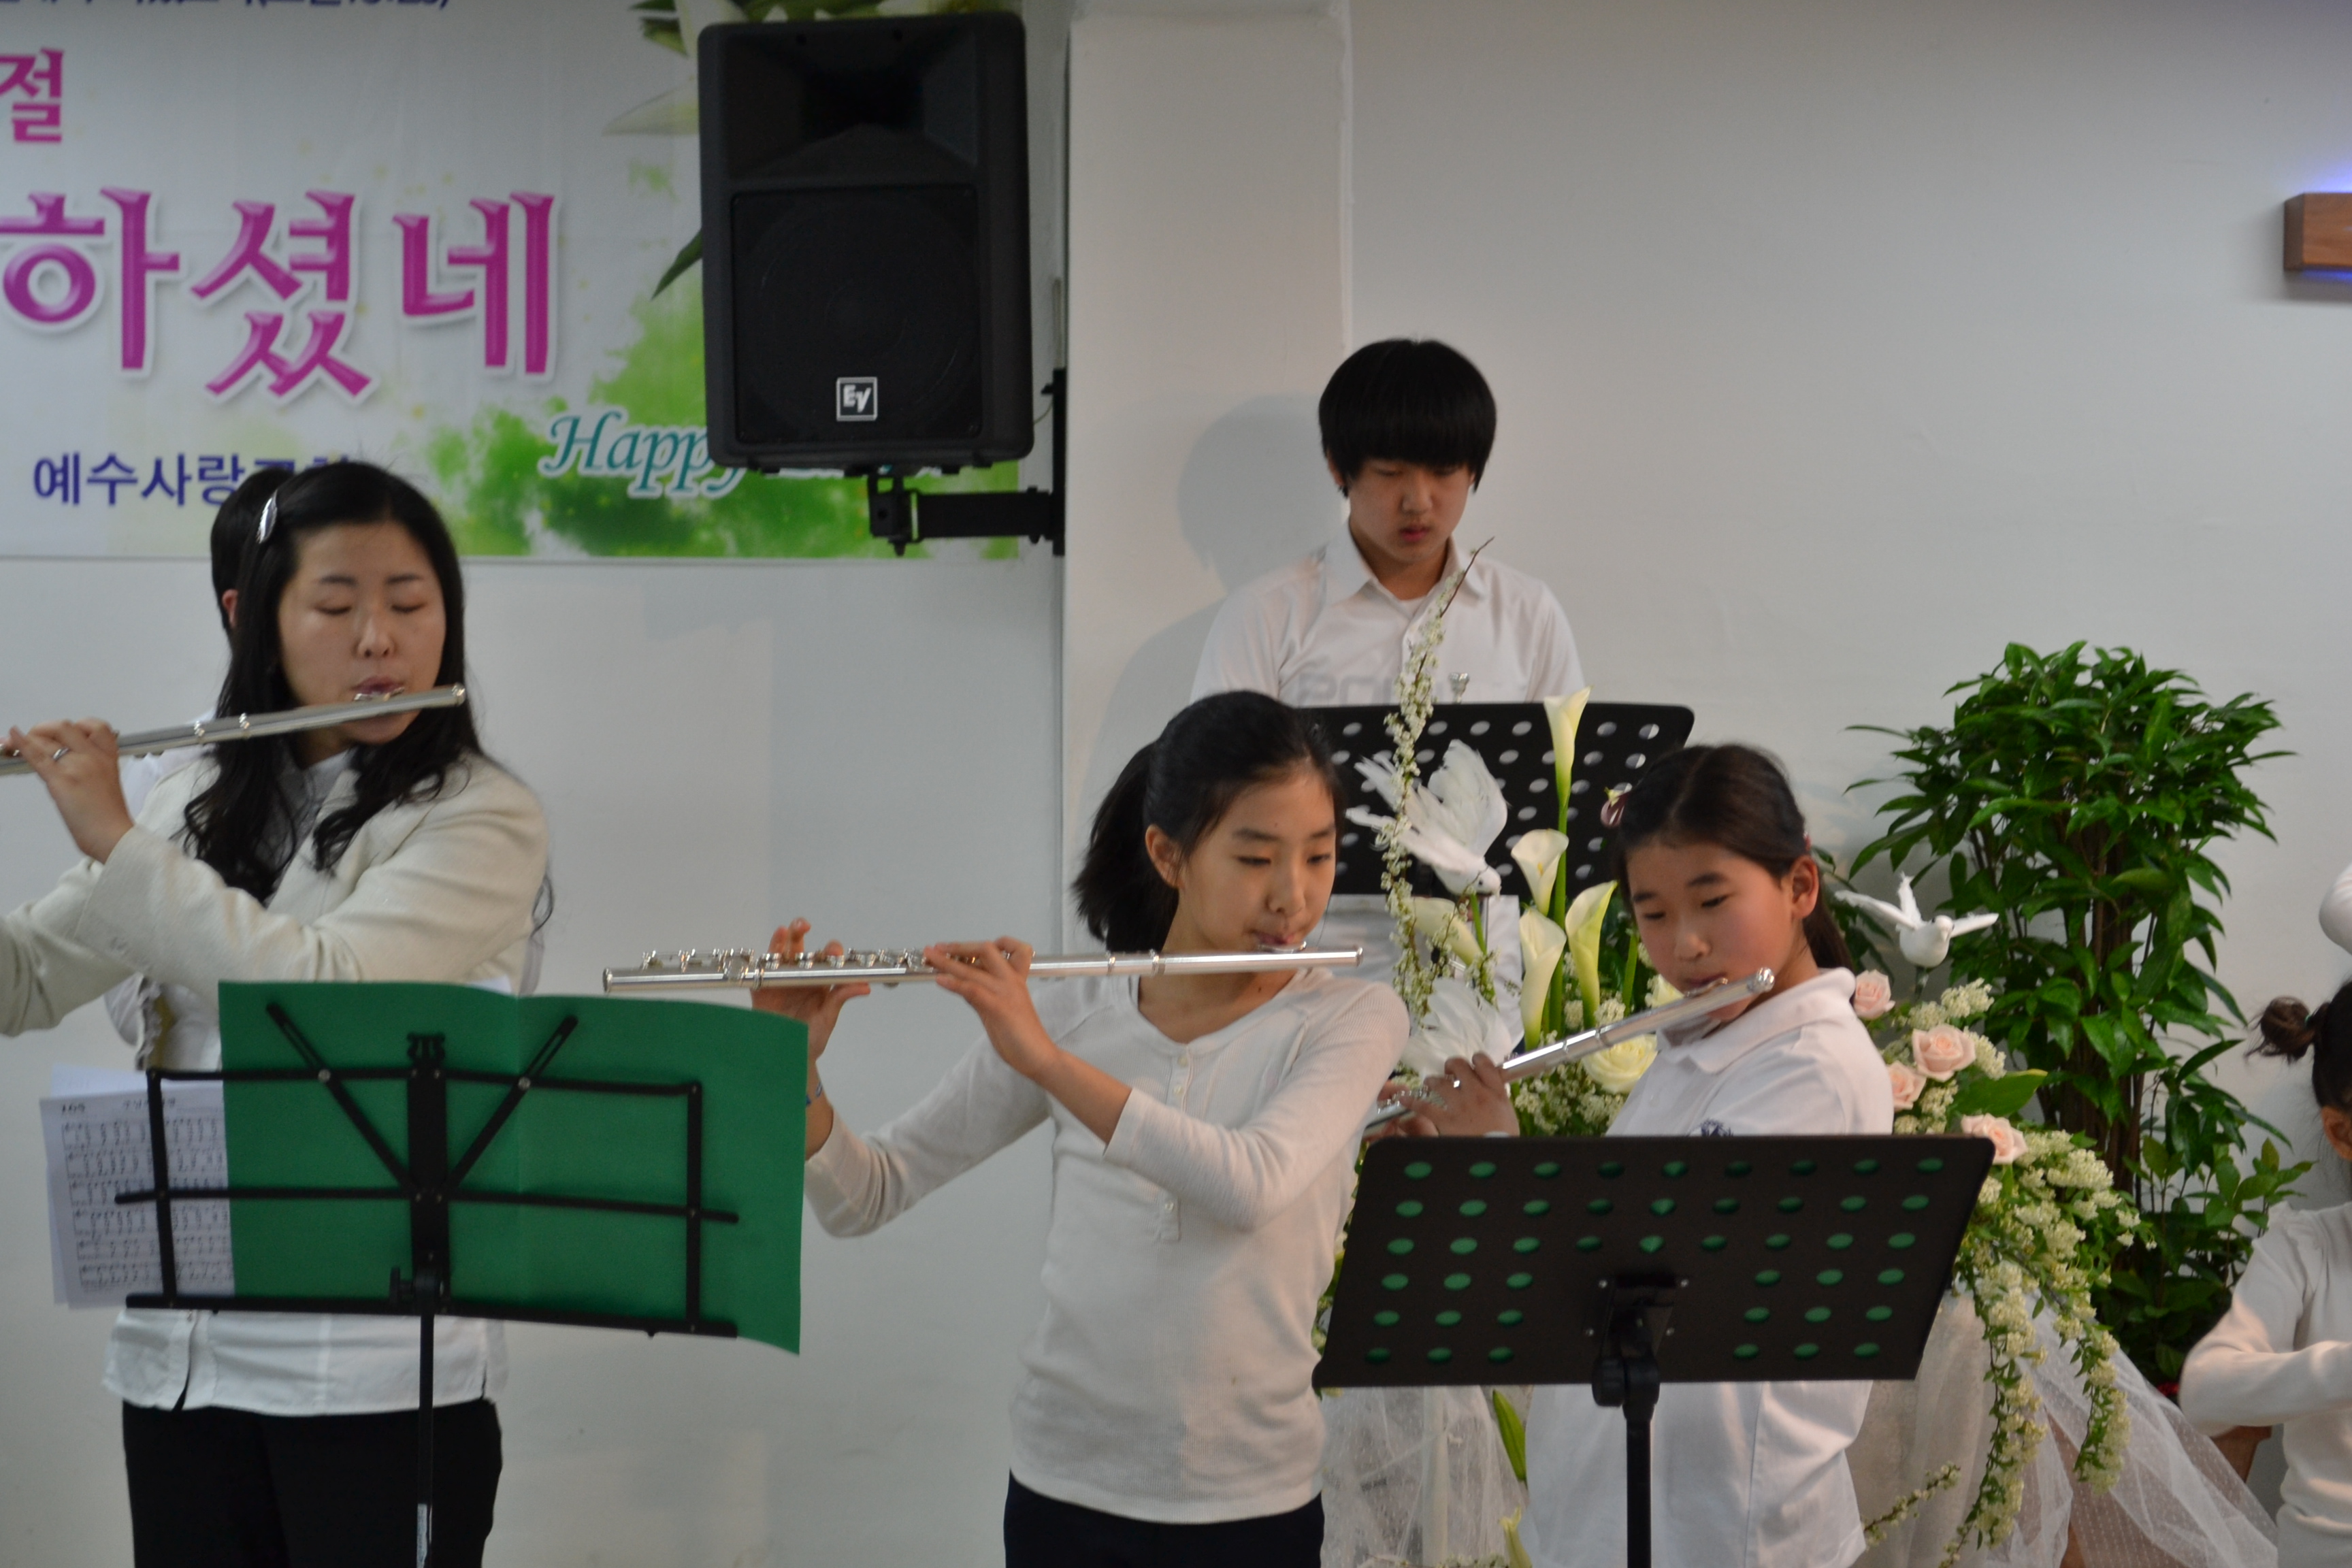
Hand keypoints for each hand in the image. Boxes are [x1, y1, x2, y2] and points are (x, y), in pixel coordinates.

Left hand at [8, 720, 133, 862]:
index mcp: (108, 758)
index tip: (64, 735)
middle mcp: (93, 757)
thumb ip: (88, 771)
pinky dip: (20, 744)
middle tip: (35, 740)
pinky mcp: (60, 780)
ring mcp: (76, 766)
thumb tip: (64, 767)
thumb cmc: (110, 818)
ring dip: (28, 739)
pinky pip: (36, 756)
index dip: (77, 725)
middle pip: (64, 728)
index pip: (95, 727)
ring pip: (47, 740)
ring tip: (13, 744)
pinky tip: (12, 737)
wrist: (113, 836)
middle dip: (44, 729)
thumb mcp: (105, 786)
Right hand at [750, 920, 868, 1063]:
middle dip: (801, 931)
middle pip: (800, 947)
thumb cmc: (812, 1037)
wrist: (791, 1057)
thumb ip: (841, 999)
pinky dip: (764, 962)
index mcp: (819, 980)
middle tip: (805, 925)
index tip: (834, 953)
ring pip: (780, 954)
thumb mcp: (828, 1018)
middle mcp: (800, 975)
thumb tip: (865, 986)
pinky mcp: (763, 991)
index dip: (830, 951)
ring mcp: (781, 981)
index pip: (825, 957)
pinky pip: (763, 973)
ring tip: (786, 929)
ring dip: (782, 940)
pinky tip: (767, 955)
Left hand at [927, 937, 1131, 1143]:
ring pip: (974, 970)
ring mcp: (1005, 993)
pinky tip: (940, 980)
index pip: (1004, 949)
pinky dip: (955, 983)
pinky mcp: (999, 1008)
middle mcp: (1010, 981)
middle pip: (985, 950)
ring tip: (929, 957)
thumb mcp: (999, 1010)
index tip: (959, 949)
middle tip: (936, 948)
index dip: (982, 946)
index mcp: (1015, 979)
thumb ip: (983, 995)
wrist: (1039, 1056)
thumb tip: (962, 985)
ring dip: (947, 962)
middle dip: (958, 947)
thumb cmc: (1021, 1036)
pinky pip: (974, 990)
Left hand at [1372, 1053, 1518, 1139]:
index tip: (1472, 1064)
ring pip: (1440, 1082)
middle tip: (1450, 1071)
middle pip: (1459, 1066)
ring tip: (1429, 1082)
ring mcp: (1460, 1105)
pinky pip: (1425, 1107)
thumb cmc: (1505, 1136)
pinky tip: (1404, 1099)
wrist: (1495, 1154)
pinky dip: (1412, 1102)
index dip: (1476, 1059)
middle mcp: (1476, 1092)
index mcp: (1495, 1091)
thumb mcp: (1507, 1112)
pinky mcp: (1447, 1119)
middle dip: (1452, 1065)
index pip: (1484, 1063)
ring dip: (1433, 1080)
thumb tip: (1489, 1090)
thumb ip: (1496, 1097)